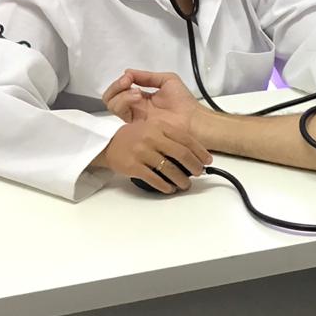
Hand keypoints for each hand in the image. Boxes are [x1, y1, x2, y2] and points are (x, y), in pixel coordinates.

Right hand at [96, 119, 210, 193]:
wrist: (107, 144)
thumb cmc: (134, 137)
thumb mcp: (152, 129)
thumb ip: (170, 137)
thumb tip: (193, 154)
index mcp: (158, 126)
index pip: (186, 139)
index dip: (200, 151)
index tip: (208, 161)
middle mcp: (151, 137)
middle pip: (181, 153)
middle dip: (195, 166)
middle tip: (199, 173)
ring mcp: (141, 152)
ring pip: (169, 169)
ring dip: (181, 180)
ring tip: (185, 184)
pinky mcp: (133, 166)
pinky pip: (155, 179)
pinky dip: (165, 186)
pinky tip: (170, 189)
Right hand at [103, 70, 205, 133]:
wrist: (193, 120)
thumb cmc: (184, 102)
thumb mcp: (167, 80)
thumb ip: (147, 76)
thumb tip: (127, 72)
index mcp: (141, 99)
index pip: (120, 90)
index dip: (120, 82)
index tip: (129, 77)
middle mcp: (135, 109)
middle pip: (110, 98)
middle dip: (116, 87)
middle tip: (128, 82)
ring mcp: (134, 118)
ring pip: (112, 105)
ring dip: (121, 94)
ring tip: (137, 92)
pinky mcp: (136, 127)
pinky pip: (121, 115)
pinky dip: (124, 102)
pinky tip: (139, 98)